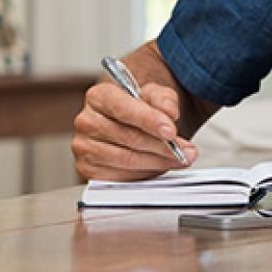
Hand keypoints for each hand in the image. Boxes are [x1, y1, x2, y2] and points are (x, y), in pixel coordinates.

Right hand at [72, 79, 197, 180]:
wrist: (130, 121)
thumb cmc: (140, 106)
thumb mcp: (156, 94)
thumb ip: (164, 99)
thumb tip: (169, 112)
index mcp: (99, 96)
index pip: (124, 109)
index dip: (149, 121)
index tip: (171, 131)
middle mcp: (86, 121)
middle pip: (129, 137)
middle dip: (163, 146)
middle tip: (186, 151)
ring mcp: (84, 148)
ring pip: (127, 159)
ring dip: (158, 161)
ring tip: (180, 158)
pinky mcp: (88, 170)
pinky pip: (121, 177)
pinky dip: (145, 173)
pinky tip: (160, 166)